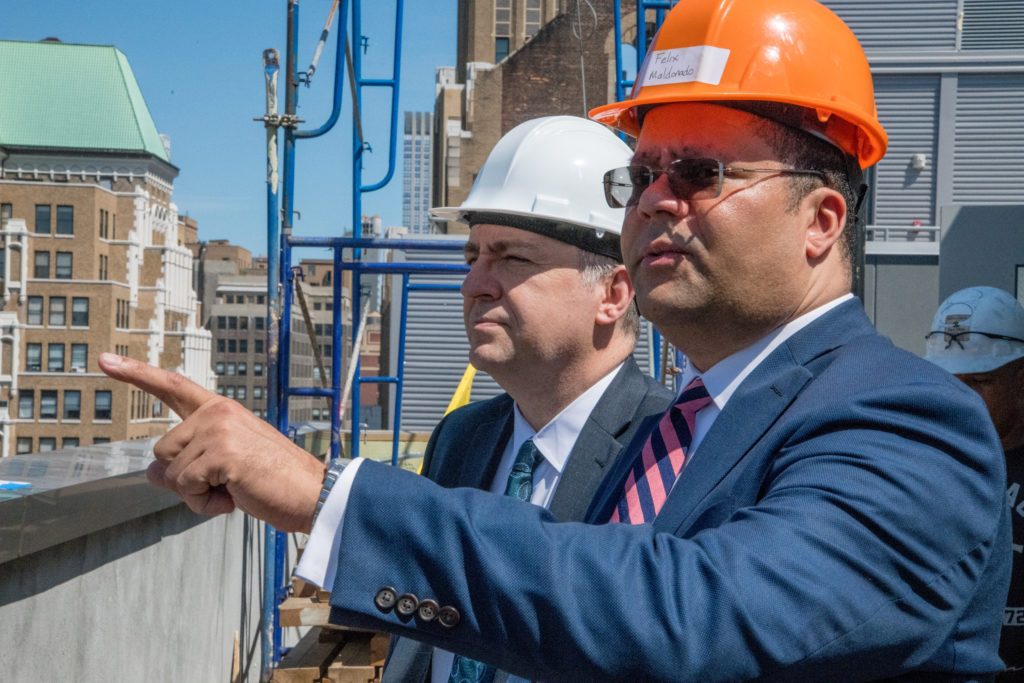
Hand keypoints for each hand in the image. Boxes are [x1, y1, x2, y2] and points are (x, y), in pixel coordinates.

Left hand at [98, 353, 326, 531]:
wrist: (311, 493)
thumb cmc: (274, 481)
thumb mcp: (224, 468)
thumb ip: (188, 462)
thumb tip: (150, 473)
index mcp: (221, 411)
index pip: (173, 387)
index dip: (136, 374)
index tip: (106, 361)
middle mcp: (217, 413)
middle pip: (162, 450)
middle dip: (184, 477)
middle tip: (225, 484)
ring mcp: (218, 430)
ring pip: (171, 472)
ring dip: (195, 493)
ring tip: (234, 490)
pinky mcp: (221, 454)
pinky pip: (186, 488)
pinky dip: (204, 503)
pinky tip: (234, 498)